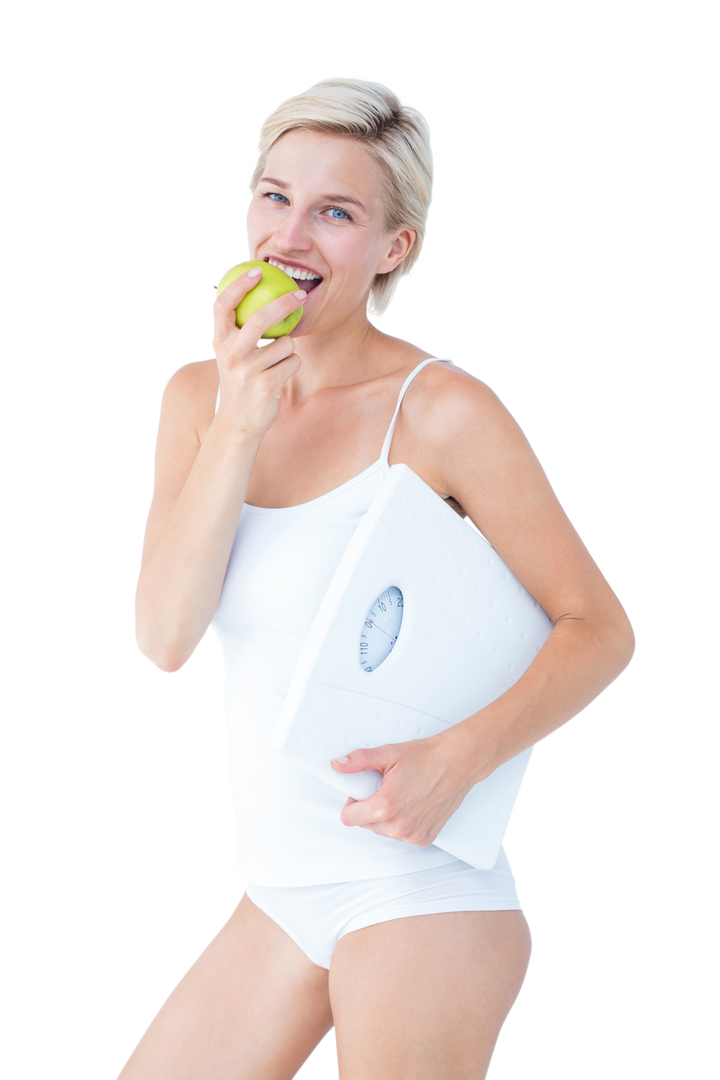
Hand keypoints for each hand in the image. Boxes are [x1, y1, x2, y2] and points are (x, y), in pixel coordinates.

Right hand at [209, 267, 306, 439]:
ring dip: (288, 350)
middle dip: (283, 303)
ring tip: (275, 363)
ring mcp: (248, 370)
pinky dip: (292, 365)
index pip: (224, 305)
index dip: (239, 285)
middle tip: (299, 294)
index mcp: (219, 341)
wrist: (238, 421)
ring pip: (285, 344)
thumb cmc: (240, 379)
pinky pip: (293, 362)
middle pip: (259, 319)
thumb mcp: (230, 353)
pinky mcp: (267, 385)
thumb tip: (256, 292)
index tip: (256, 270)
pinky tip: (280, 376)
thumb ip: (238, 329)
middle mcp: (230, 354)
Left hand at [330, 731, 479, 847]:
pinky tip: (413, 803)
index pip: (348, 818)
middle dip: (370, 806)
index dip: (353, 801)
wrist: (458, 762)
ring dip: (386, 815)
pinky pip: (401, 834)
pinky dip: (403, 821)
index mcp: (386, 806)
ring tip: (402, 793)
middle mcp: (399, 825)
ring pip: (383, 831)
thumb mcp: (388, 754)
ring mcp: (412, 834)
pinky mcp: (424, 838)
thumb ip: (358, 760)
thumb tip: (338, 764)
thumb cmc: (428, 758)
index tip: (363, 790)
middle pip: (365, 824)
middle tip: (386, 787)